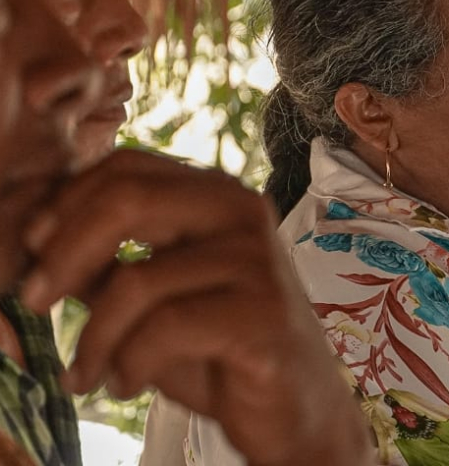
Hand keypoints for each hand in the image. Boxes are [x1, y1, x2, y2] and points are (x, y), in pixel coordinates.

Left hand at [20, 148, 370, 465]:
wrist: (293, 406)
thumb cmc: (219, 349)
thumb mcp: (152, 301)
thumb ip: (105, 266)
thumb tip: (34, 243)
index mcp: (218, 197)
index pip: (128, 166)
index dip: (66, 203)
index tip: (31, 252)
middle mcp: (243, 213)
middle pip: (129, 199)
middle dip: (63, 253)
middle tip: (32, 302)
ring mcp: (257, 260)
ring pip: (137, 278)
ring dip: (93, 337)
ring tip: (85, 374)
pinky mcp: (262, 313)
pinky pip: (164, 329)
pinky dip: (129, 364)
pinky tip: (127, 384)